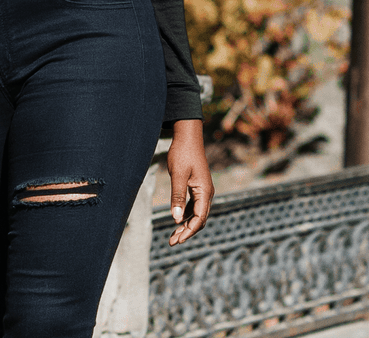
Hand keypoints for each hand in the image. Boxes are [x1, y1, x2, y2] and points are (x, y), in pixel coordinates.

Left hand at [166, 118, 213, 245]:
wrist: (187, 136)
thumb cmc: (182, 153)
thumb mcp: (178, 175)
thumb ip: (177, 196)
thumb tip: (175, 219)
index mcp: (205, 192)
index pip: (199, 218)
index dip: (188, 231)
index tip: (177, 240)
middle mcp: (207, 193)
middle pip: (199, 219)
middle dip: (186, 232)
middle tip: (172, 242)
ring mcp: (203, 190)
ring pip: (196, 214)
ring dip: (185, 225)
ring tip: (173, 235)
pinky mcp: (197, 186)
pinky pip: (193, 206)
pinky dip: (185, 215)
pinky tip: (177, 220)